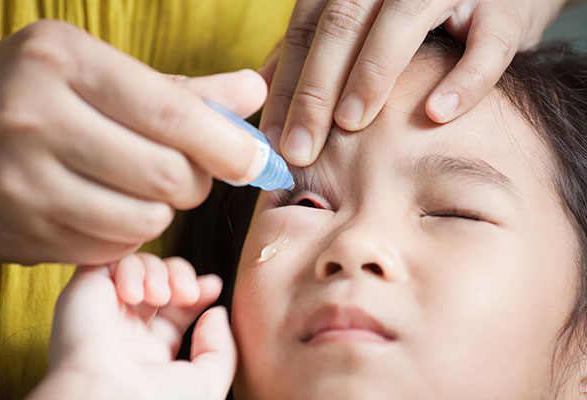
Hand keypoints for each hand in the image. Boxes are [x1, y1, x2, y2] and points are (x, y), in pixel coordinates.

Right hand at [0, 19, 266, 264]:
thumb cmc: (41, 94)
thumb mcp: (100, 71)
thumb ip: (181, 89)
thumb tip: (253, 91)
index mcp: (62, 62)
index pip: (172, 114)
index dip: (227, 145)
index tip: (254, 161)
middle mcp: (34, 120)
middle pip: (166, 175)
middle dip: (196, 181)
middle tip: (187, 170)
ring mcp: (21, 184)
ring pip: (145, 221)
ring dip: (162, 210)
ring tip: (142, 188)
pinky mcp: (21, 234)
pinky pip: (112, 248)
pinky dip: (127, 234)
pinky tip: (108, 208)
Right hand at [28, 253, 235, 399]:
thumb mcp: (205, 382)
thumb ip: (220, 348)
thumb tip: (216, 312)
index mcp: (149, 354)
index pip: (176, 308)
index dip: (196, 290)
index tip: (212, 287)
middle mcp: (125, 331)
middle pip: (160, 280)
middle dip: (182, 275)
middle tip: (189, 293)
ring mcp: (104, 311)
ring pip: (140, 266)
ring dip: (160, 271)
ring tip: (161, 295)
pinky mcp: (85, 291)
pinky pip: (112, 259)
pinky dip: (132, 267)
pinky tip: (134, 293)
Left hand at [260, 0, 567, 165]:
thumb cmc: (418, 12)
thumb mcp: (360, 20)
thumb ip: (312, 45)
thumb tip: (263, 85)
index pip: (306, 30)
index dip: (286, 85)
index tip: (272, 139)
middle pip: (341, 27)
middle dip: (316, 91)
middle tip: (300, 148)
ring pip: (401, 24)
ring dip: (372, 76)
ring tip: (351, 124)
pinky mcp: (504, 10)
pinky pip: (485, 45)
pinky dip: (463, 80)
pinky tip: (435, 114)